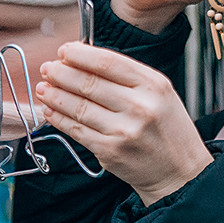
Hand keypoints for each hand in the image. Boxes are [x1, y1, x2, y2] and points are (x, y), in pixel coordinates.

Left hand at [37, 43, 212, 204]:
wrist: (180, 171)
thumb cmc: (166, 129)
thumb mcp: (159, 94)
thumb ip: (127, 76)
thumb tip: (82, 60)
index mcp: (154, 85)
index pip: (109, 62)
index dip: (80, 55)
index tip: (64, 51)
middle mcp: (141, 107)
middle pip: (90, 83)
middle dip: (62, 73)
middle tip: (47, 69)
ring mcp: (125, 131)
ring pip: (79, 107)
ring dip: (55, 96)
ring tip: (43, 88)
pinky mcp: (111, 151)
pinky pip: (77, 131)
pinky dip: (59, 119)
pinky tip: (50, 111)